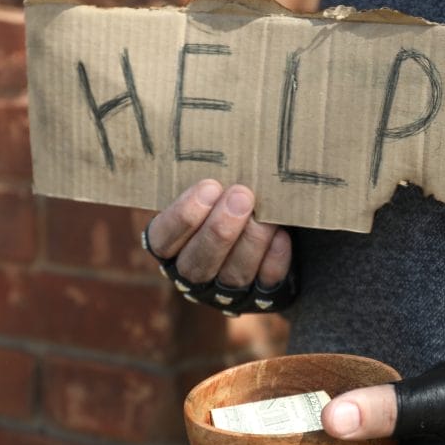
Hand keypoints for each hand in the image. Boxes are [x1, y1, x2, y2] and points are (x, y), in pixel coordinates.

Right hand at [143, 179, 295, 314]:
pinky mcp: (259, 298)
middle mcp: (192, 275)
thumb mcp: (211, 190)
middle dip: (220, 229)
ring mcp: (225, 292)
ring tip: (265, 214)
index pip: (163, 239)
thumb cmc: (228, 199)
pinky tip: (281, 235)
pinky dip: (274, 260)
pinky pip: (265, 284)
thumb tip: (222, 146)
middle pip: (197, 263)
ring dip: (251, 242)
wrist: (264, 222)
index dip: (183, 217)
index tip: (208, 187)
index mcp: (170, 247)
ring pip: (233, 276)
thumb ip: (210, 183)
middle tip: (242, 195)